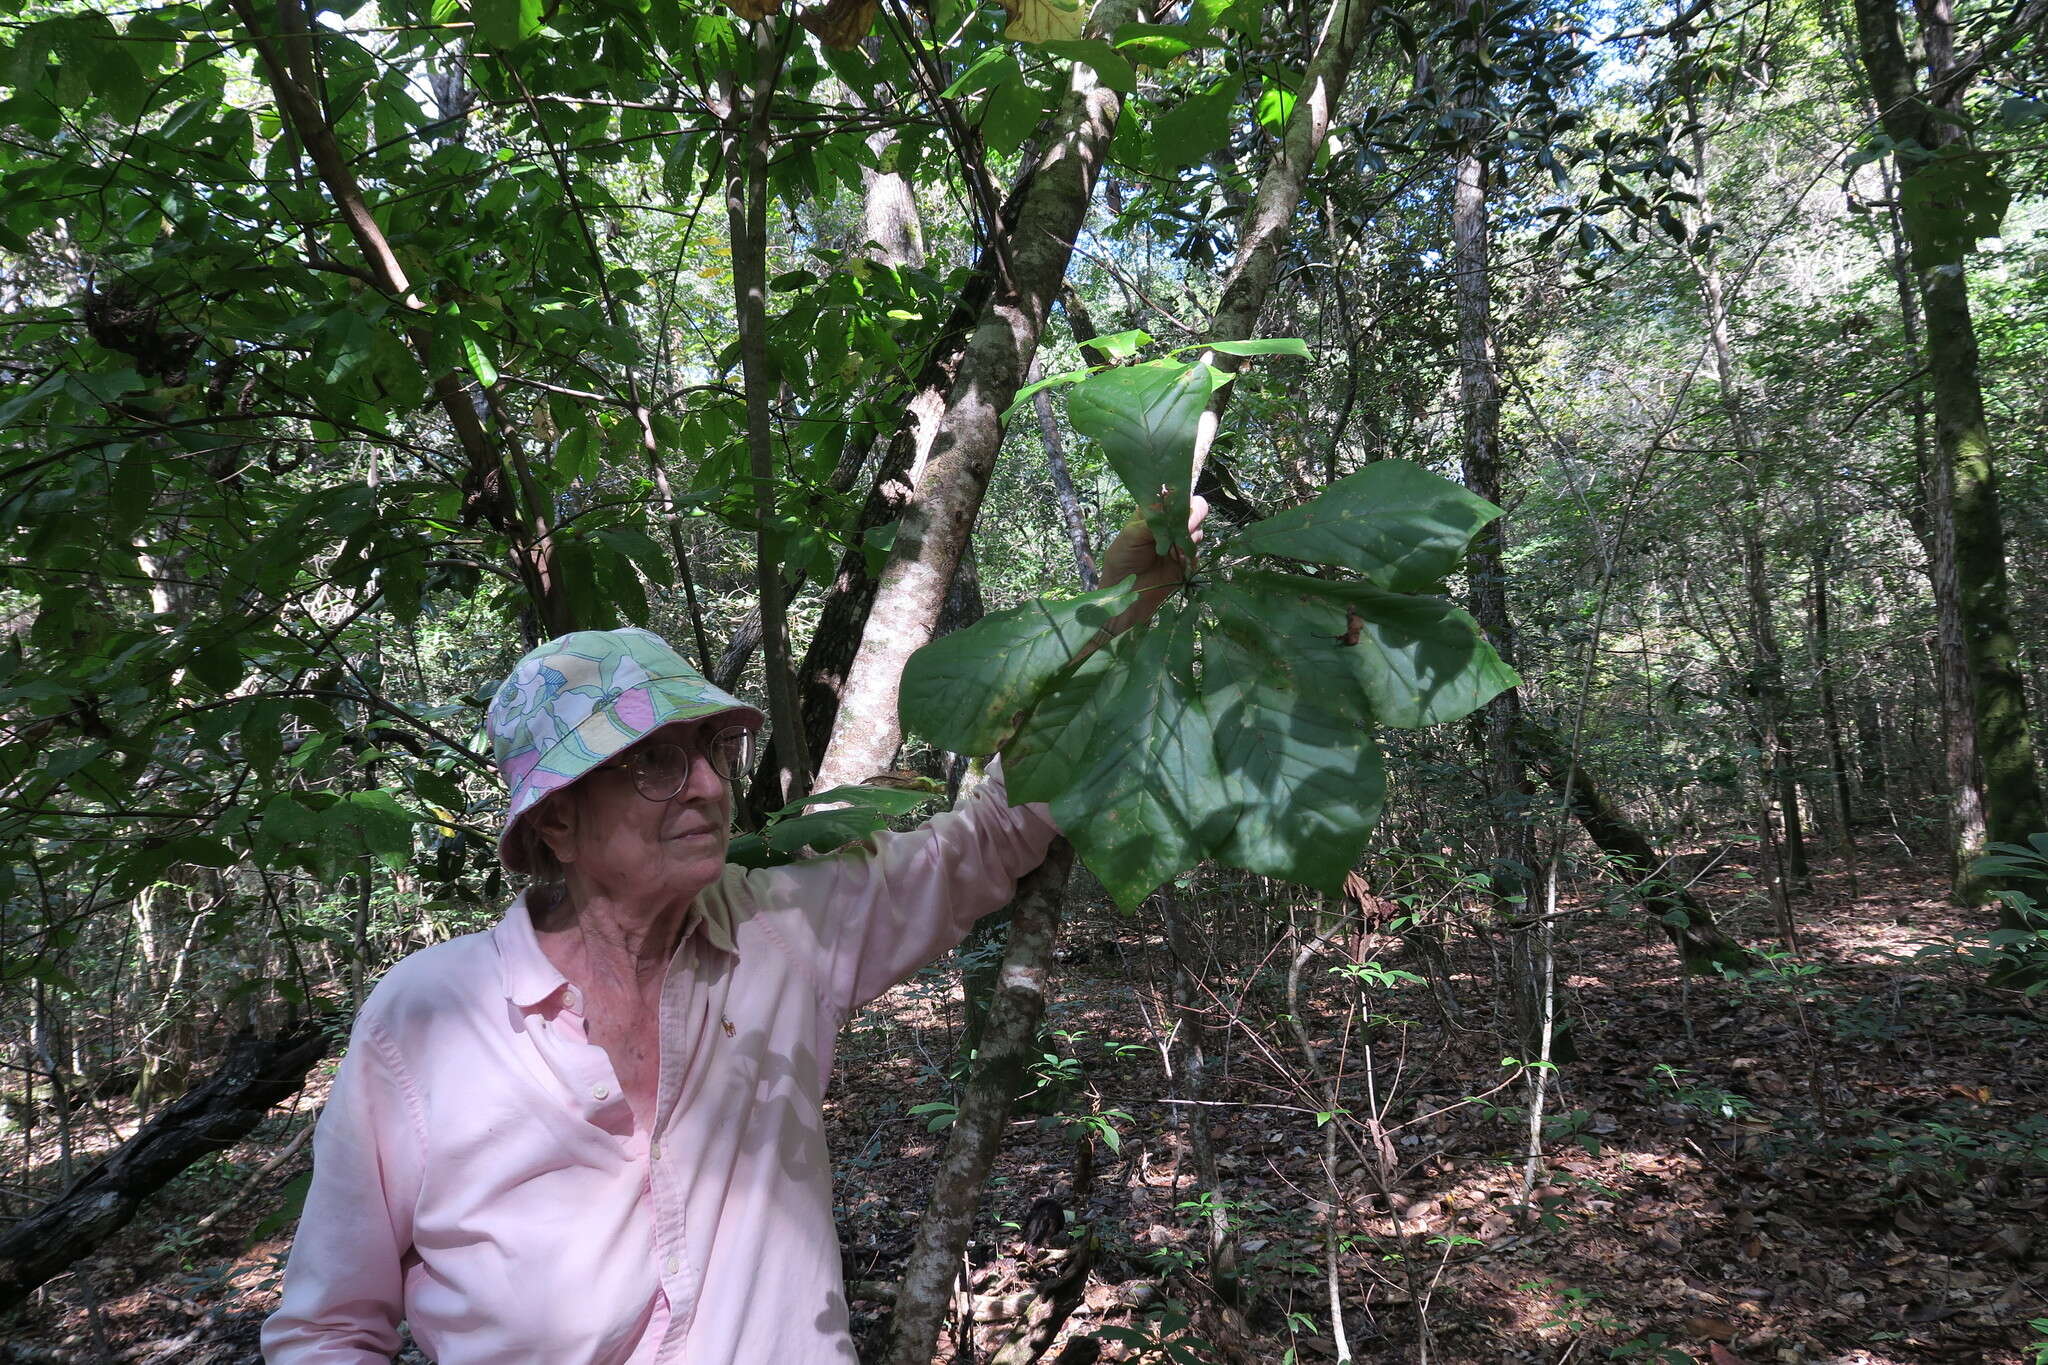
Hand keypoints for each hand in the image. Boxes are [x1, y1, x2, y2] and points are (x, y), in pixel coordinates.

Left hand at [1097, 495, 1207, 637]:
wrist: (1126, 594)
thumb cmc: (1121, 561)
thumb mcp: (1129, 537)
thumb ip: (1151, 523)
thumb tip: (1173, 515)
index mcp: (1154, 513)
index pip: (1174, 496)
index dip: (1182, 499)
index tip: (1180, 509)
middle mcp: (1169, 524)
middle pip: (1194, 509)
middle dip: (1194, 516)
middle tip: (1187, 528)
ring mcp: (1179, 542)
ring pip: (1198, 530)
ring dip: (1191, 538)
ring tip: (1176, 551)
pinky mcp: (1186, 560)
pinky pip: (1198, 552)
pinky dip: (1192, 555)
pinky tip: (1180, 562)